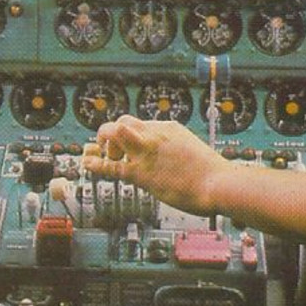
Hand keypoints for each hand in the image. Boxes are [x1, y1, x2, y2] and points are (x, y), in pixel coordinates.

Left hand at [81, 115, 228, 214]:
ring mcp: (146, 152)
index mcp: (168, 128)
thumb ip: (177, 151)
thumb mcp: (192, 151)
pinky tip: (87, 164)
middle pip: (123, 121)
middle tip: (112, 150)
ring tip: (106, 156)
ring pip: (113, 133)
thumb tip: (172, 159)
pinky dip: (96, 164)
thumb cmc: (212, 174)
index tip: (127, 146)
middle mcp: (154, 134)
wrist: (218, 183)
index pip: (140, 124)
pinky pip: (111, 166)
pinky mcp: (141, 172)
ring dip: (104, 143)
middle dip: (112, 133)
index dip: (130, 135)